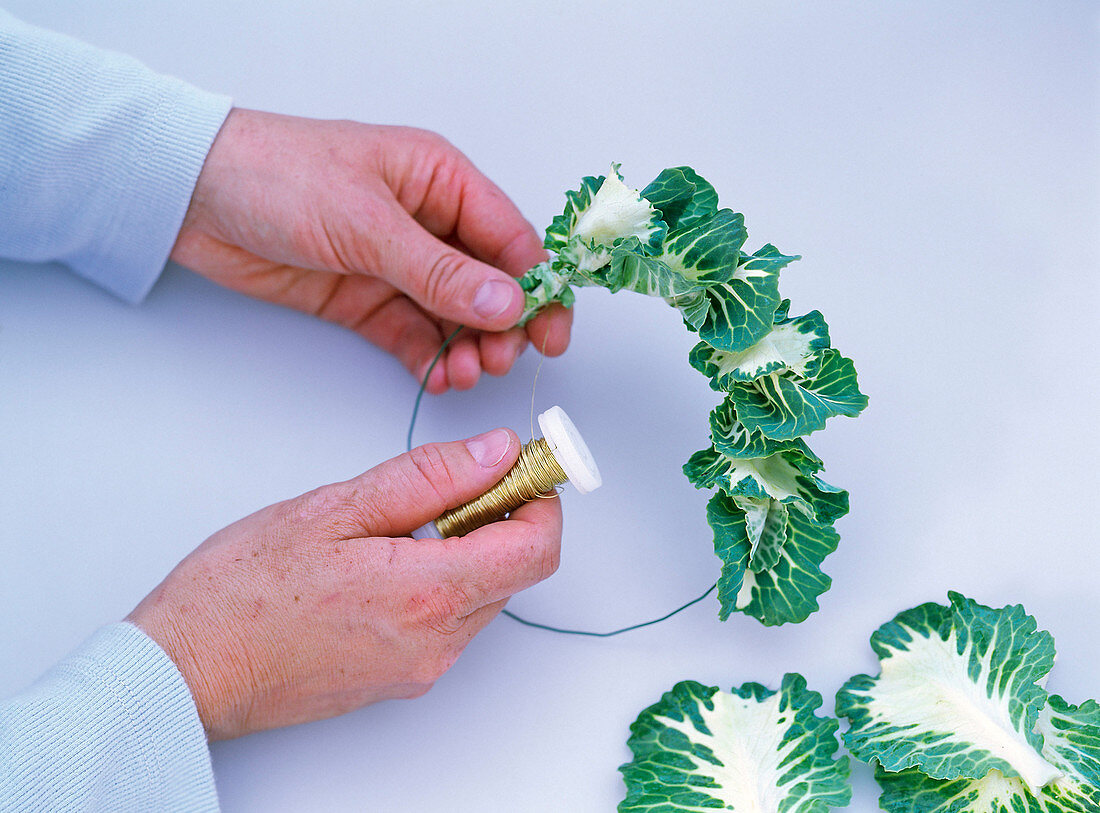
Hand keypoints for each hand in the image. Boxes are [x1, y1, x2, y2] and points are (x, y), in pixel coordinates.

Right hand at [128, 428, 560, 739]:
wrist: (189, 670)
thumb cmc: (240, 593)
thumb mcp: (335, 510)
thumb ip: (429, 478)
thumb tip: (496, 453)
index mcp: (428, 595)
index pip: (536, 547)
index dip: (538, 497)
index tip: (520, 465)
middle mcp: (438, 642)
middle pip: (515, 568)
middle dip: (498, 515)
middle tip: (446, 483)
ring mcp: (423, 667)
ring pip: (482, 593)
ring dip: (464, 547)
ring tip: (395, 526)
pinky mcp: (404, 678)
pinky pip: (449, 619)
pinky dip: (439, 579)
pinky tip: (382, 562)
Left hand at [170, 109, 571, 392]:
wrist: (191, 197)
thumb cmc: (277, 176)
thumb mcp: (367, 222)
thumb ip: (440, 271)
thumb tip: (508, 303)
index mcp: (441, 181)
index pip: (510, 238)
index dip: (536, 287)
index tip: (549, 333)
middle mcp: (428, 223)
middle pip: (490, 283)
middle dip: (503, 326)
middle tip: (501, 360)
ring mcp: (396, 265)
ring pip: (454, 316)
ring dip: (468, 348)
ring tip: (465, 373)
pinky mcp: (365, 299)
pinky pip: (412, 334)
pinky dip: (429, 358)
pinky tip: (438, 377)